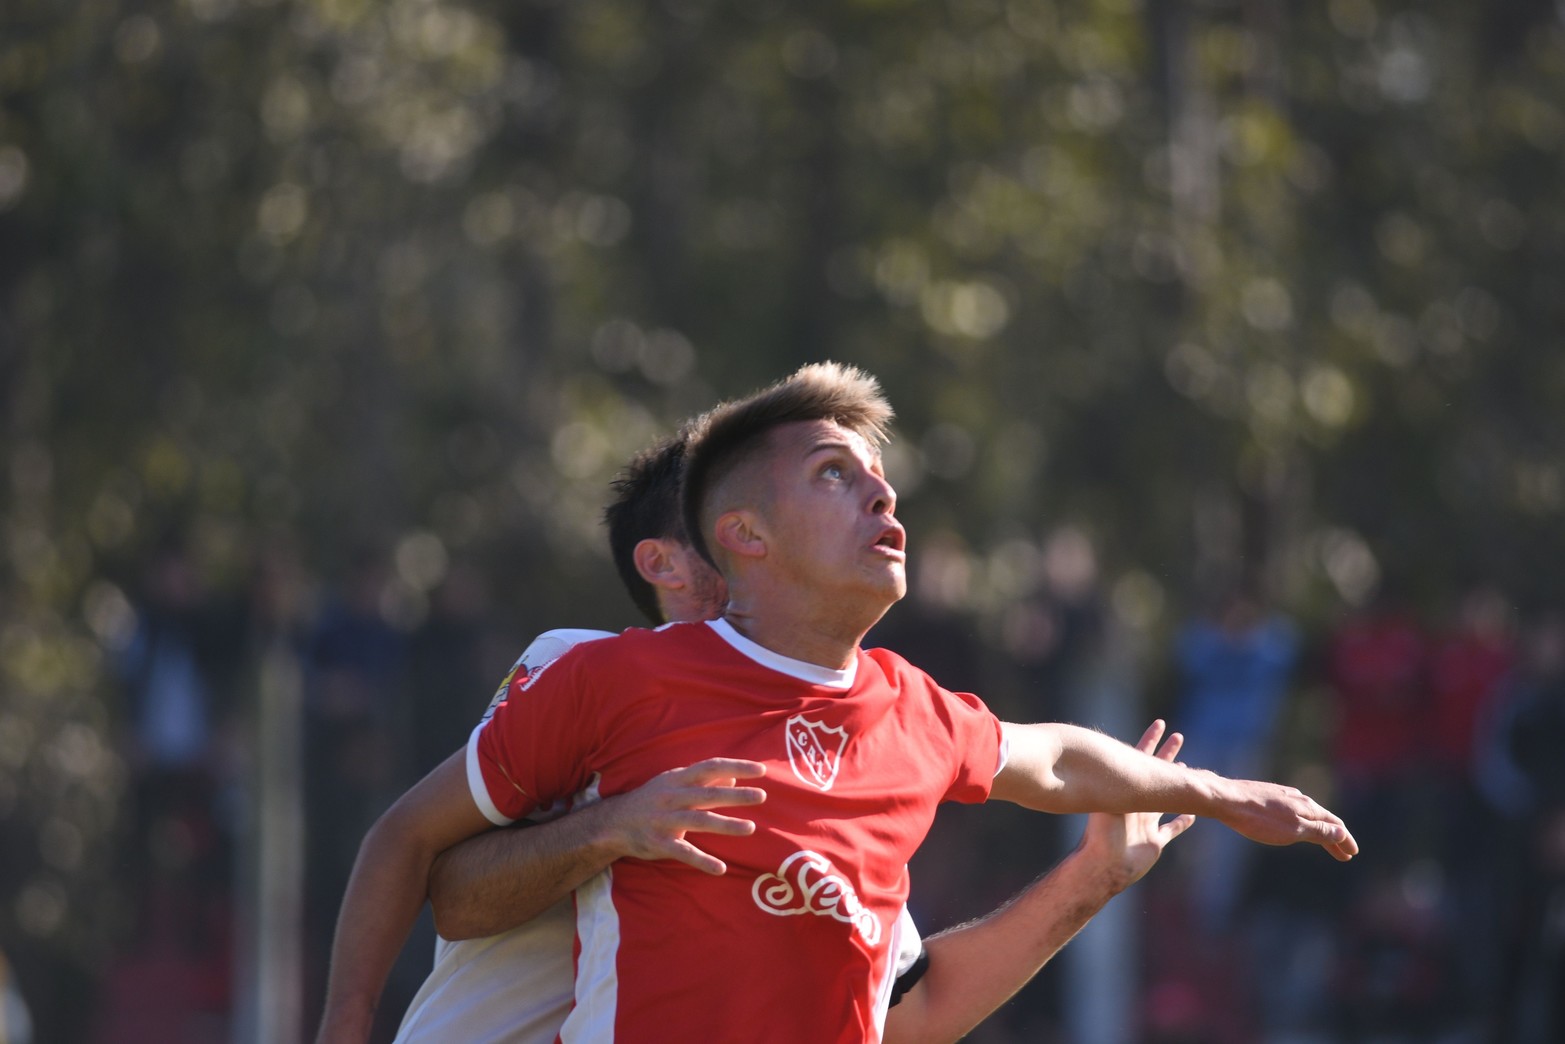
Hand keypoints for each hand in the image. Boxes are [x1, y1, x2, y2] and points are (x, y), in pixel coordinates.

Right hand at [594, 758, 766, 874]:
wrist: (614, 823)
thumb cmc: (652, 799)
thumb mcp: (674, 783)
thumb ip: (704, 781)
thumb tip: (734, 778)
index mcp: (678, 780)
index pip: (710, 767)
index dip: (736, 767)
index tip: (760, 770)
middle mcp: (672, 796)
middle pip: (708, 794)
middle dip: (736, 795)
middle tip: (761, 796)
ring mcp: (664, 820)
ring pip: (699, 821)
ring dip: (726, 825)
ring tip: (750, 828)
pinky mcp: (659, 843)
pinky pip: (684, 852)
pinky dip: (702, 861)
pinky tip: (721, 868)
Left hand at [1077, 720, 1194, 892]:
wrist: (1102, 867)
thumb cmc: (1100, 835)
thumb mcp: (1106, 801)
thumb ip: (1106, 780)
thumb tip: (1089, 749)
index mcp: (1126, 791)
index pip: (1140, 758)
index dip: (1150, 740)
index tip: (1160, 722)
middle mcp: (1137, 803)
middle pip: (1156, 773)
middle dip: (1167, 754)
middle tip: (1179, 735)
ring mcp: (1145, 822)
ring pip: (1166, 799)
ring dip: (1176, 786)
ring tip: (1187, 769)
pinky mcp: (1154, 842)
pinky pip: (1172, 829)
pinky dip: (1182, 821)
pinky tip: (1194, 814)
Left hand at [1211, 774, 1357, 860]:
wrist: (1225, 799)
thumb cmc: (1258, 819)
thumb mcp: (1293, 830)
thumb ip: (1318, 831)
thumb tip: (1341, 832)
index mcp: (1307, 807)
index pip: (1334, 824)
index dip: (1345, 840)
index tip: (1353, 853)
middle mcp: (1298, 798)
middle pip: (1322, 820)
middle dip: (1335, 838)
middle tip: (1344, 855)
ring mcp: (1282, 796)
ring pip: (1307, 815)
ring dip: (1319, 831)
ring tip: (1324, 843)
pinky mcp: (1267, 796)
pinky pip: (1293, 811)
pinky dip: (1302, 823)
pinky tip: (1296, 825)